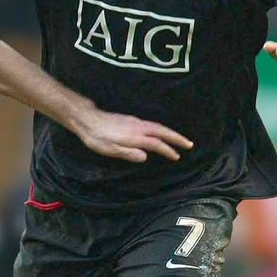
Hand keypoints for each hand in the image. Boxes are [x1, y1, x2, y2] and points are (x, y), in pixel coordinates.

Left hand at [75, 109, 193, 162]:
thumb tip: (145, 157)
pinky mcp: (131, 120)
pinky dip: (162, 130)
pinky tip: (161, 133)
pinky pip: (152, 124)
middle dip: (177, 138)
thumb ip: (127, 153)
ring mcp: (135, 121)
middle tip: (190, 145)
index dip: (167, 150)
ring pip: (158, 126)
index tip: (177, 157)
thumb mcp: (108, 149)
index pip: (156, 143)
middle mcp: (138, 126)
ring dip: (171, 133)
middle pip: (162, 131)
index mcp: (134, 135)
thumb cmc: (96, 137)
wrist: (86, 119)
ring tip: (180, 140)